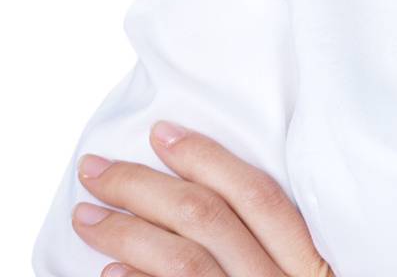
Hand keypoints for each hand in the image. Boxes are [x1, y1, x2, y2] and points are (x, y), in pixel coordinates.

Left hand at [70, 120, 333, 276]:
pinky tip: (107, 273)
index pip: (257, 196)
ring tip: (87, 217)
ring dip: (124, 233)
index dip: (206, 158)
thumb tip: (198, 195)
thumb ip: (273, 245)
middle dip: (143, 187)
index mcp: (309, 266)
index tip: (161, 133)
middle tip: (95, 169)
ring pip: (181, 262)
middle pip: (205, 221)